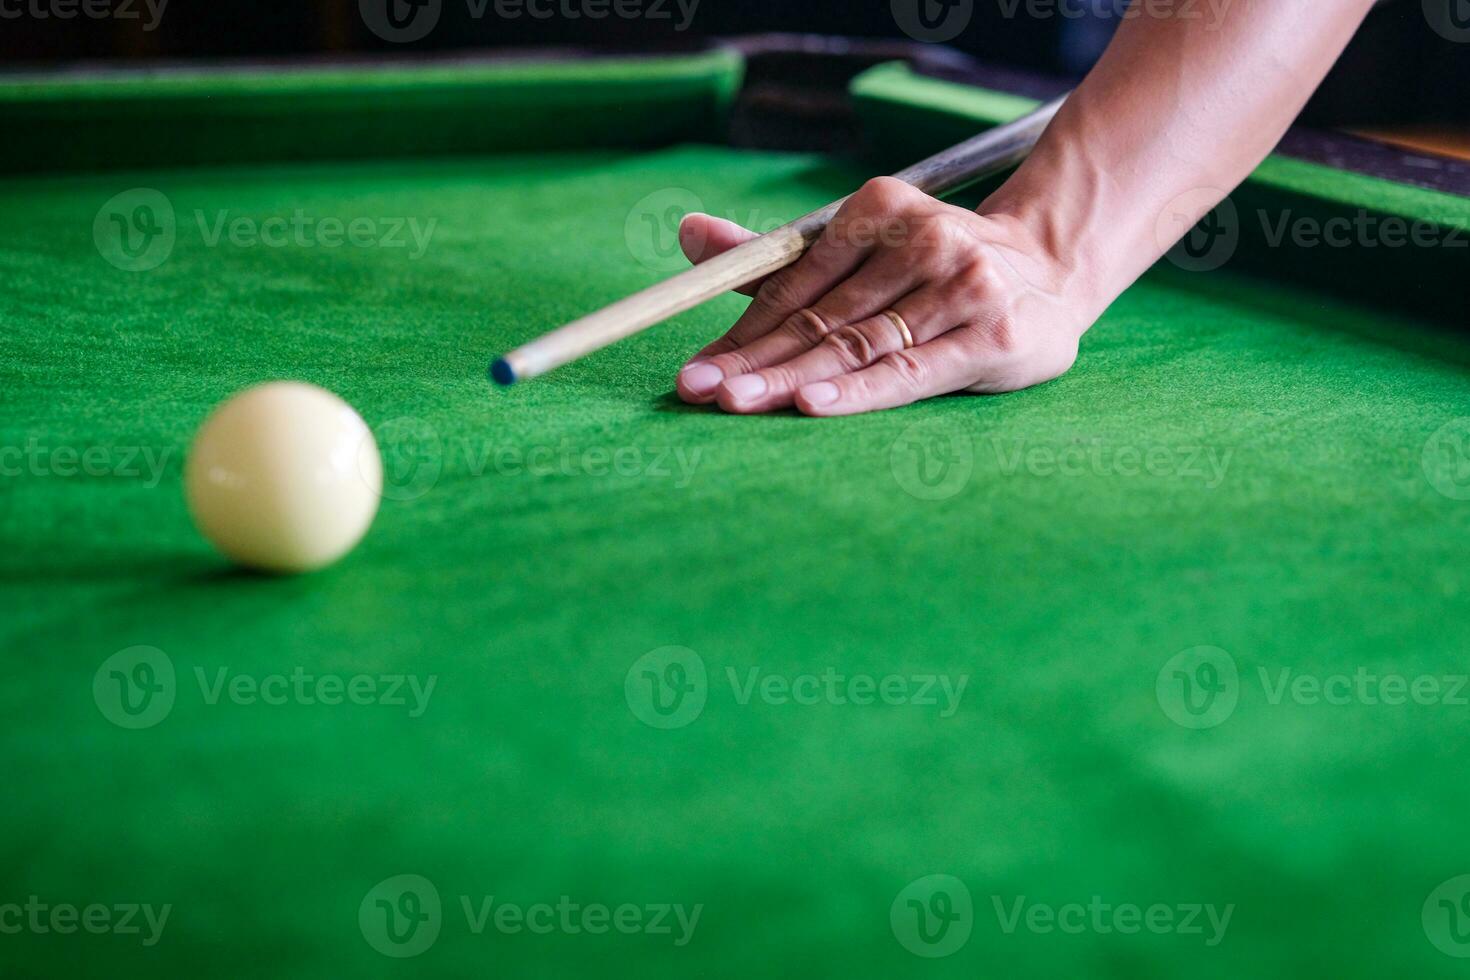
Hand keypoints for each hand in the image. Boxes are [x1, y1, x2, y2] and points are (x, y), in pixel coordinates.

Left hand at [674, 177, 1087, 416]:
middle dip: (753, 361)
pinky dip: (860, 389)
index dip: (742, 330)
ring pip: (860, 345)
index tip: (696, 369)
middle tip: (696, 391)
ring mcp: (966, 285)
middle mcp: (926, 239)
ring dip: (791, 378)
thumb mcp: (860, 254)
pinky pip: (912, 371)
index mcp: (882, 208)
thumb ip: (779, 258)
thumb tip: (687, 231)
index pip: (797, 282)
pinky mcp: (997, 336)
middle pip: (822, 318)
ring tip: (736, 403)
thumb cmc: (934, 272)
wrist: (1053, 270)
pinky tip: (813, 403)